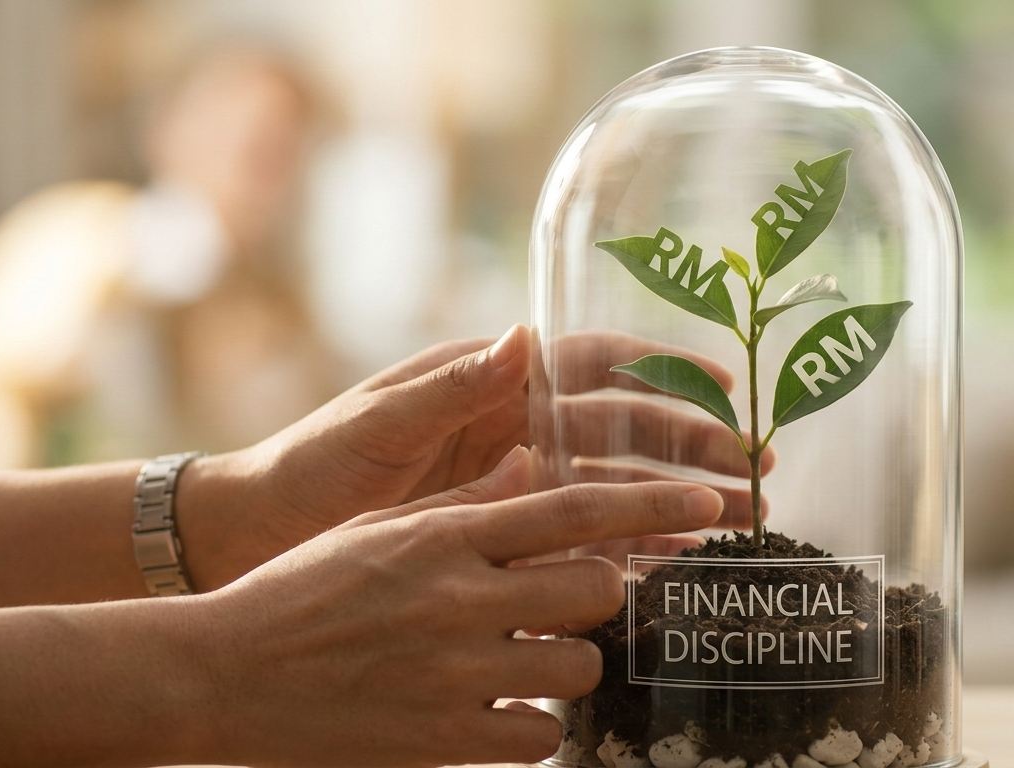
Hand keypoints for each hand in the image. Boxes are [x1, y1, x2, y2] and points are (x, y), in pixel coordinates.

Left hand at [178, 325, 772, 588]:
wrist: (257, 533)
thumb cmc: (309, 465)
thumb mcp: (376, 424)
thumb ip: (448, 388)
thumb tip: (522, 339)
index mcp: (484, 382)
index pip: (586, 366)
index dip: (657, 370)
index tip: (720, 383)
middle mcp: (507, 425)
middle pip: (620, 428)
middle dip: (690, 443)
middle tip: (756, 469)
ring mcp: (507, 481)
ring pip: (609, 485)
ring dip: (672, 499)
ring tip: (736, 523)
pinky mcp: (498, 531)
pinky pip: (575, 536)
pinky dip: (625, 548)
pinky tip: (671, 565)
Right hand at [183, 451, 725, 767]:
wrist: (223, 675)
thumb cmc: (298, 591)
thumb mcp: (378, 528)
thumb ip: (464, 500)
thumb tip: (532, 463)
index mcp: (445, 534)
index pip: (574, 508)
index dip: (654, 502)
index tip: (712, 500)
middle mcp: (461, 596)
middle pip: (596, 591)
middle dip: (597, 598)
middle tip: (566, 607)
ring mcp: (456, 672)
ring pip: (578, 668)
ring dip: (566, 667)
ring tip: (521, 663)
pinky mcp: (446, 740)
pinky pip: (540, 738)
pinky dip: (530, 728)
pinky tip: (493, 713)